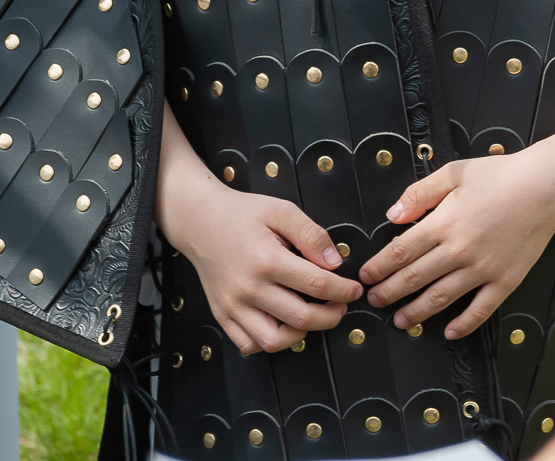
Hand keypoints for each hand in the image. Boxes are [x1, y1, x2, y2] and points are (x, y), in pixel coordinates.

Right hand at [164, 177, 360, 354]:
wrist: (199, 221)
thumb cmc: (244, 213)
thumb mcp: (281, 211)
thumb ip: (311, 235)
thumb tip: (335, 263)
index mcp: (266, 259)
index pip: (317, 284)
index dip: (344, 290)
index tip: (354, 289)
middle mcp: (248, 288)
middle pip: (301, 318)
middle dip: (331, 316)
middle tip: (341, 307)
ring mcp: (232, 306)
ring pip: (274, 341)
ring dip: (302, 334)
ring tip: (313, 317)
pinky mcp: (222, 315)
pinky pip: (248, 344)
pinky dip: (269, 342)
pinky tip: (282, 324)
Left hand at [358, 150, 554, 338]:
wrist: (545, 186)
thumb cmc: (501, 175)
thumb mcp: (454, 172)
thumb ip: (420, 193)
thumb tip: (392, 215)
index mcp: (443, 224)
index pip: (400, 252)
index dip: (379, 267)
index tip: (366, 276)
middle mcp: (459, 251)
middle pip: (414, 279)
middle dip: (389, 293)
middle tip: (375, 301)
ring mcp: (482, 269)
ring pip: (440, 298)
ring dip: (416, 312)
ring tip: (401, 320)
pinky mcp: (505, 280)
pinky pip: (480, 310)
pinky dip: (463, 325)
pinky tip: (449, 332)